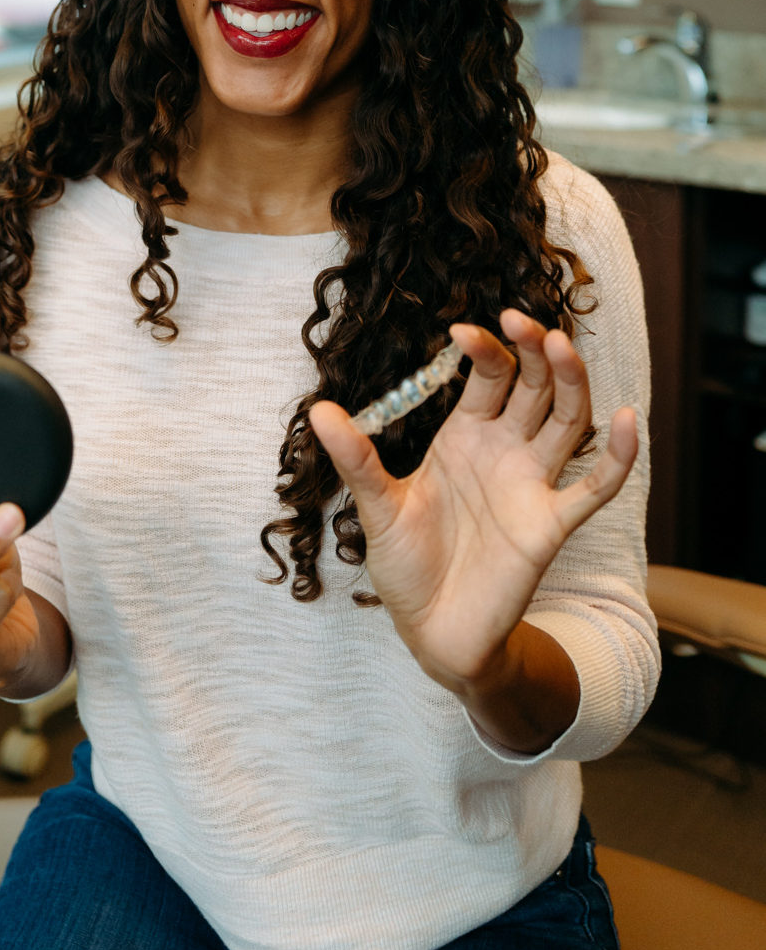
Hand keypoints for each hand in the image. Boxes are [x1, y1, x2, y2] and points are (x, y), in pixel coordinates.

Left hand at [308, 309, 637, 697]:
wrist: (430, 629)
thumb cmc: (405, 564)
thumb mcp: (376, 506)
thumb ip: (357, 459)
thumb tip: (318, 411)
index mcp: (464, 437)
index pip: (488, 378)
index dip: (484, 351)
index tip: (462, 331)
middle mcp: (504, 452)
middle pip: (534, 387)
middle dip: (533, 350)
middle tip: (522, 320)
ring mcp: (532, 485)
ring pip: (568, 421)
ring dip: (570, 383)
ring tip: (560, 346)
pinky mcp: (552, 525)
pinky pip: (596, 486)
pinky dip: (619, 455)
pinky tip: (630, 420)